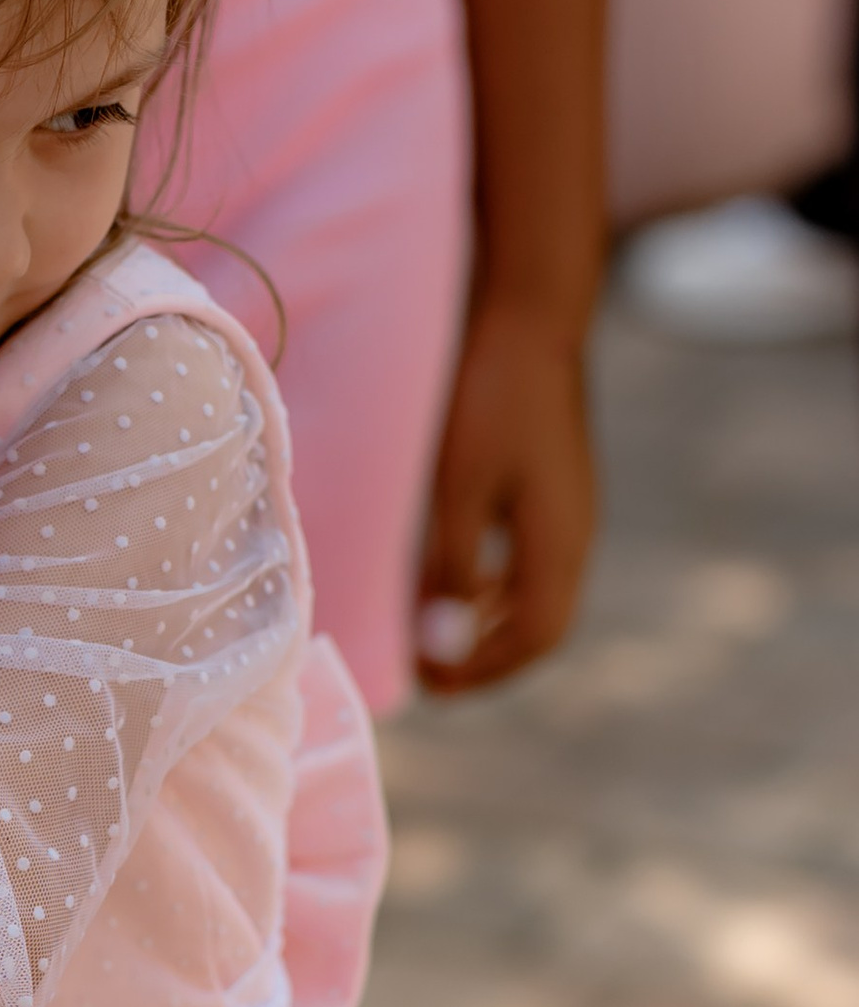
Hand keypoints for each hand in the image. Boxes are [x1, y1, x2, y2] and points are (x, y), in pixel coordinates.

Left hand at [413, 293, 597, 693]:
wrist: (532, 321)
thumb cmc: (492, 401)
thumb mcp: (459, 491)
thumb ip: (450, 568)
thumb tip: (440, 645)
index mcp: (558, 544)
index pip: (532, 638)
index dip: (481, 670)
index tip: (430, 686)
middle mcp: (575, 536)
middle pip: (539, 626)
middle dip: (486, 659)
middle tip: (431, 679)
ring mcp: (571, 513)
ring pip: (535, 594)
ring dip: (487, 625)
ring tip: (433, 640)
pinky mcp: (557, 490)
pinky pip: (530, 561)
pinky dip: (493, 586)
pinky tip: (455, 582)